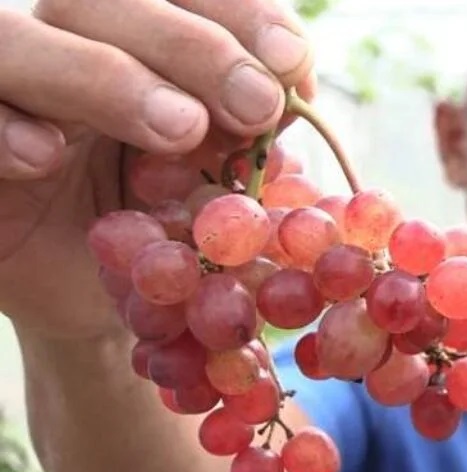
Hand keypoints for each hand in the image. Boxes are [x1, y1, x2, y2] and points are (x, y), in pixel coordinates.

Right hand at [0, 0, 314, 338]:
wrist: (99, 300)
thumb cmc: (168, 228)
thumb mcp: (221, 179)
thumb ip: (246, 128)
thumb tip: (290, 83)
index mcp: (135, 41)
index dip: (236, 10)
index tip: (290, 62)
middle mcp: (62, 48)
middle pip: (100, 0)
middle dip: (192, 47)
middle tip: (254, 104)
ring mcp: (5, 94)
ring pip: (13, 40)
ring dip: (105, 77)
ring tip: (179, 129)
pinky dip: (2, 127)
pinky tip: (47, 156)